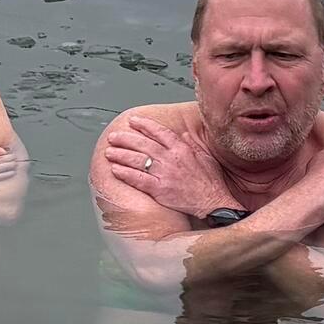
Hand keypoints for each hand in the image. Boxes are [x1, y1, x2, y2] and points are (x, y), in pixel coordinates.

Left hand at [105, 115, 235, 218]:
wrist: (214, 203)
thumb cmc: (211, 182)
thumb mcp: (205, 157)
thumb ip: (191, 145)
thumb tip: (182, 134)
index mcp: (182, 149)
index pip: (159, 132)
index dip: (144, 125)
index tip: (132, 120)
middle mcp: (172, 159)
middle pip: (143, 144)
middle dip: (125, 139)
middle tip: (113, 137)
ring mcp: (165, 174)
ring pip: (137, 160)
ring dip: (120, 155)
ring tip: (109, 152)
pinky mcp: (160, 190)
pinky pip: (138, 179)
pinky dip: (125, 173)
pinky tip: (115, 170)